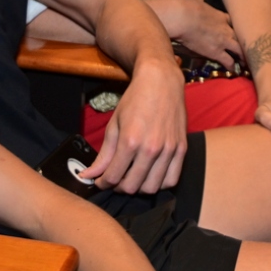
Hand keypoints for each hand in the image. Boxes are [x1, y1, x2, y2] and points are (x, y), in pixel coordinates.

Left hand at [79, 60, 187, 193]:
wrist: (161, 81)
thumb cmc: (135, 100)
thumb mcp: (114, 124)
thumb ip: (104, 154)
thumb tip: (89, 175)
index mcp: (130, 141)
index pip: (113, 177)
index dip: (103, 183)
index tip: (100, 181)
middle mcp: (151, 148)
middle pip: (132, 186)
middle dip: (118, 187)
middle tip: (115, 179)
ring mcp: (168, 150)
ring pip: (152, 187)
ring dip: (138, 188)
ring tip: (132, 178)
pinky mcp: (182, 149)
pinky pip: (172, 180)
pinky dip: (159, 184)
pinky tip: (150, 175)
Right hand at [159, 0, 241, 70]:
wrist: (183, 18)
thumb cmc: (187, 8)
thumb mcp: (195, 1)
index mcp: (221, 16)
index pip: (233, 23)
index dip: (236, 28)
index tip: (238, 31)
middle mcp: (226, 29)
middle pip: (241, 37)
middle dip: (245, 44)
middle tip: (249, 49)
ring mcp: (223, 41)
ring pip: (239, 50)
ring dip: (243, 57)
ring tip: (246, 63)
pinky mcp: (216, 52)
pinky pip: (228, 61)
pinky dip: (232, 66)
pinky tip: (233, 71)